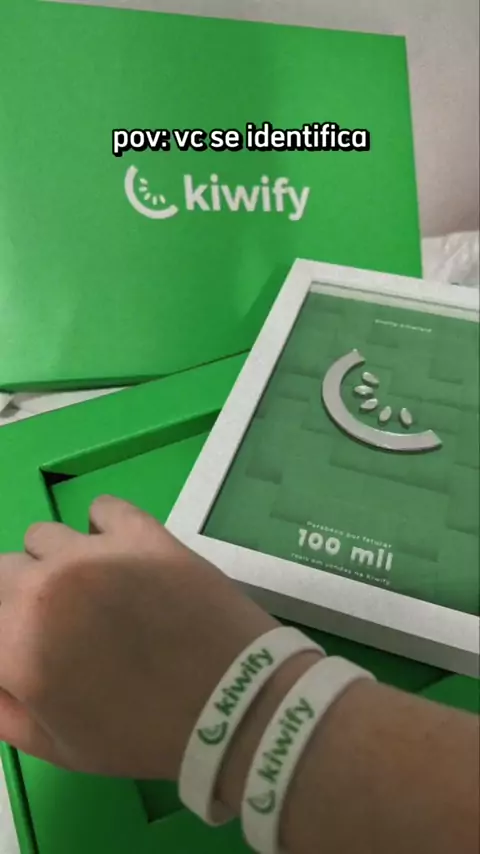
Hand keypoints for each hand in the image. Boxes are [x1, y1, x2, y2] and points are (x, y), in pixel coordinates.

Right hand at [0, 495, 277, 778]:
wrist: (230, 703)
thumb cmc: (141, 734)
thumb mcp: (59, 746)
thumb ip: (5, 710)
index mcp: (15, 645)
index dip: (6, 634)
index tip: (23, 642)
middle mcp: (43, 587)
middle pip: (2, 571)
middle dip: (16, 598)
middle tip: (54, 623)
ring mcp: (93, 552)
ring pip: (43, 536)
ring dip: (54, 561)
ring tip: (90, 587)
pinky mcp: (140, 532)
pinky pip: (100, 508)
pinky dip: (101, 527)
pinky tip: (119, 552)